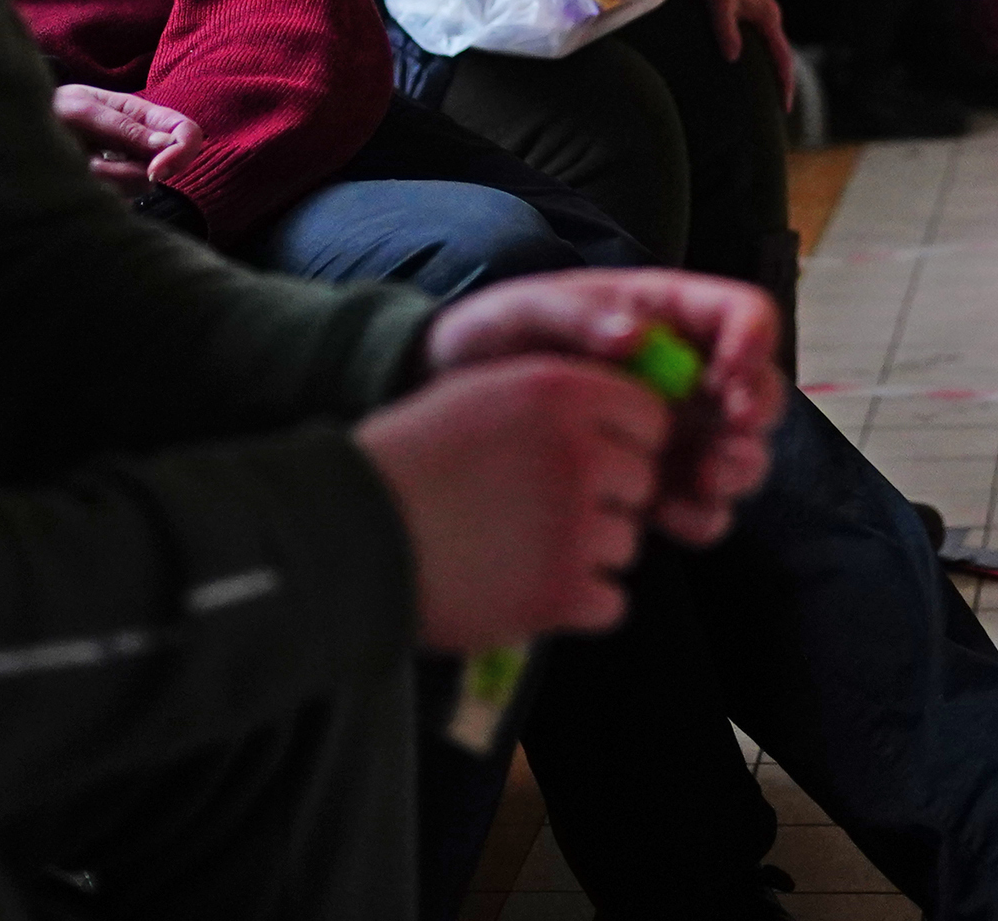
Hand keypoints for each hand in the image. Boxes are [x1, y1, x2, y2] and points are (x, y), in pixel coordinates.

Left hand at [53, 84, 198, 187]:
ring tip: (76, 162)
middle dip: (129, 174)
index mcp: (142, 115)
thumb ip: (124, 127)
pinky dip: (94, 191)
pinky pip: (117, 201)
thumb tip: (167, 143)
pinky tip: (76, 176)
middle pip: (166, 169)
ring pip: (138, 188)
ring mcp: (127, 168)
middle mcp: (141, 143)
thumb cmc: (53, 109)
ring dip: (104, 180)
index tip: (155, 171)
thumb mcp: (84, 110)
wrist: (22, 129)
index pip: (187, 133)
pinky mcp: (112, 190)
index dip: (182, 153)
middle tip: (92, 164)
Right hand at [354, 358, 669, 647]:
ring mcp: (574, 525)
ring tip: (517, 548)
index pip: (651, 419)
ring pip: (628, 546)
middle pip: (644, 484)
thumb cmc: (407, 462)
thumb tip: (623, 418)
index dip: (623, 443)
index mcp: (561, 391)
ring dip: (586, 554)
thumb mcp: (481, 394)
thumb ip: (556, 396)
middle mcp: (579, 452)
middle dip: (606, 501)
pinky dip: (576, 605)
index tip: (588, 462)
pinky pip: (612, 604)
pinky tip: (523, 586)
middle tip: (538, 511)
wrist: (346, 536)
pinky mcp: (562, 592)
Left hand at [422, 269, 784, 547]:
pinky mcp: (661, 483)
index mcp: (669, 314)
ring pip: (743, 454)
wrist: (455, 402)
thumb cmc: (495, 339)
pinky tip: (663, 516)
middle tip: (727, 438)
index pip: (743, 314)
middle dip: (755, 416)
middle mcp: (689, 374)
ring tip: (704, 478)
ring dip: (739, 470)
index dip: (753, 341)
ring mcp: (680, 432)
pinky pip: (706, 507)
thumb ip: (576, 315)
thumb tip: (636, 336)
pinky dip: (701, 516)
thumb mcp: (525, 311)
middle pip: (759, 390)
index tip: (727, 373)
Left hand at [700, 0, 797, 111]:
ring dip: (772, 69)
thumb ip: (726, 29)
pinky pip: (763, 39)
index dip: (784, 84)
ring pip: (772, 47)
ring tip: (767, 92)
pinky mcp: (752, 9)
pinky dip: (762, 56)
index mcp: (768, 18)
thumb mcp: (719, 3)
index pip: (782, 58)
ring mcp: (762, 13)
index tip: (785, 107)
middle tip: (778, 107)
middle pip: (781, 56)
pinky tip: (751, 64)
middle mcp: (770, 17)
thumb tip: (733, 58)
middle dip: (781, 81)